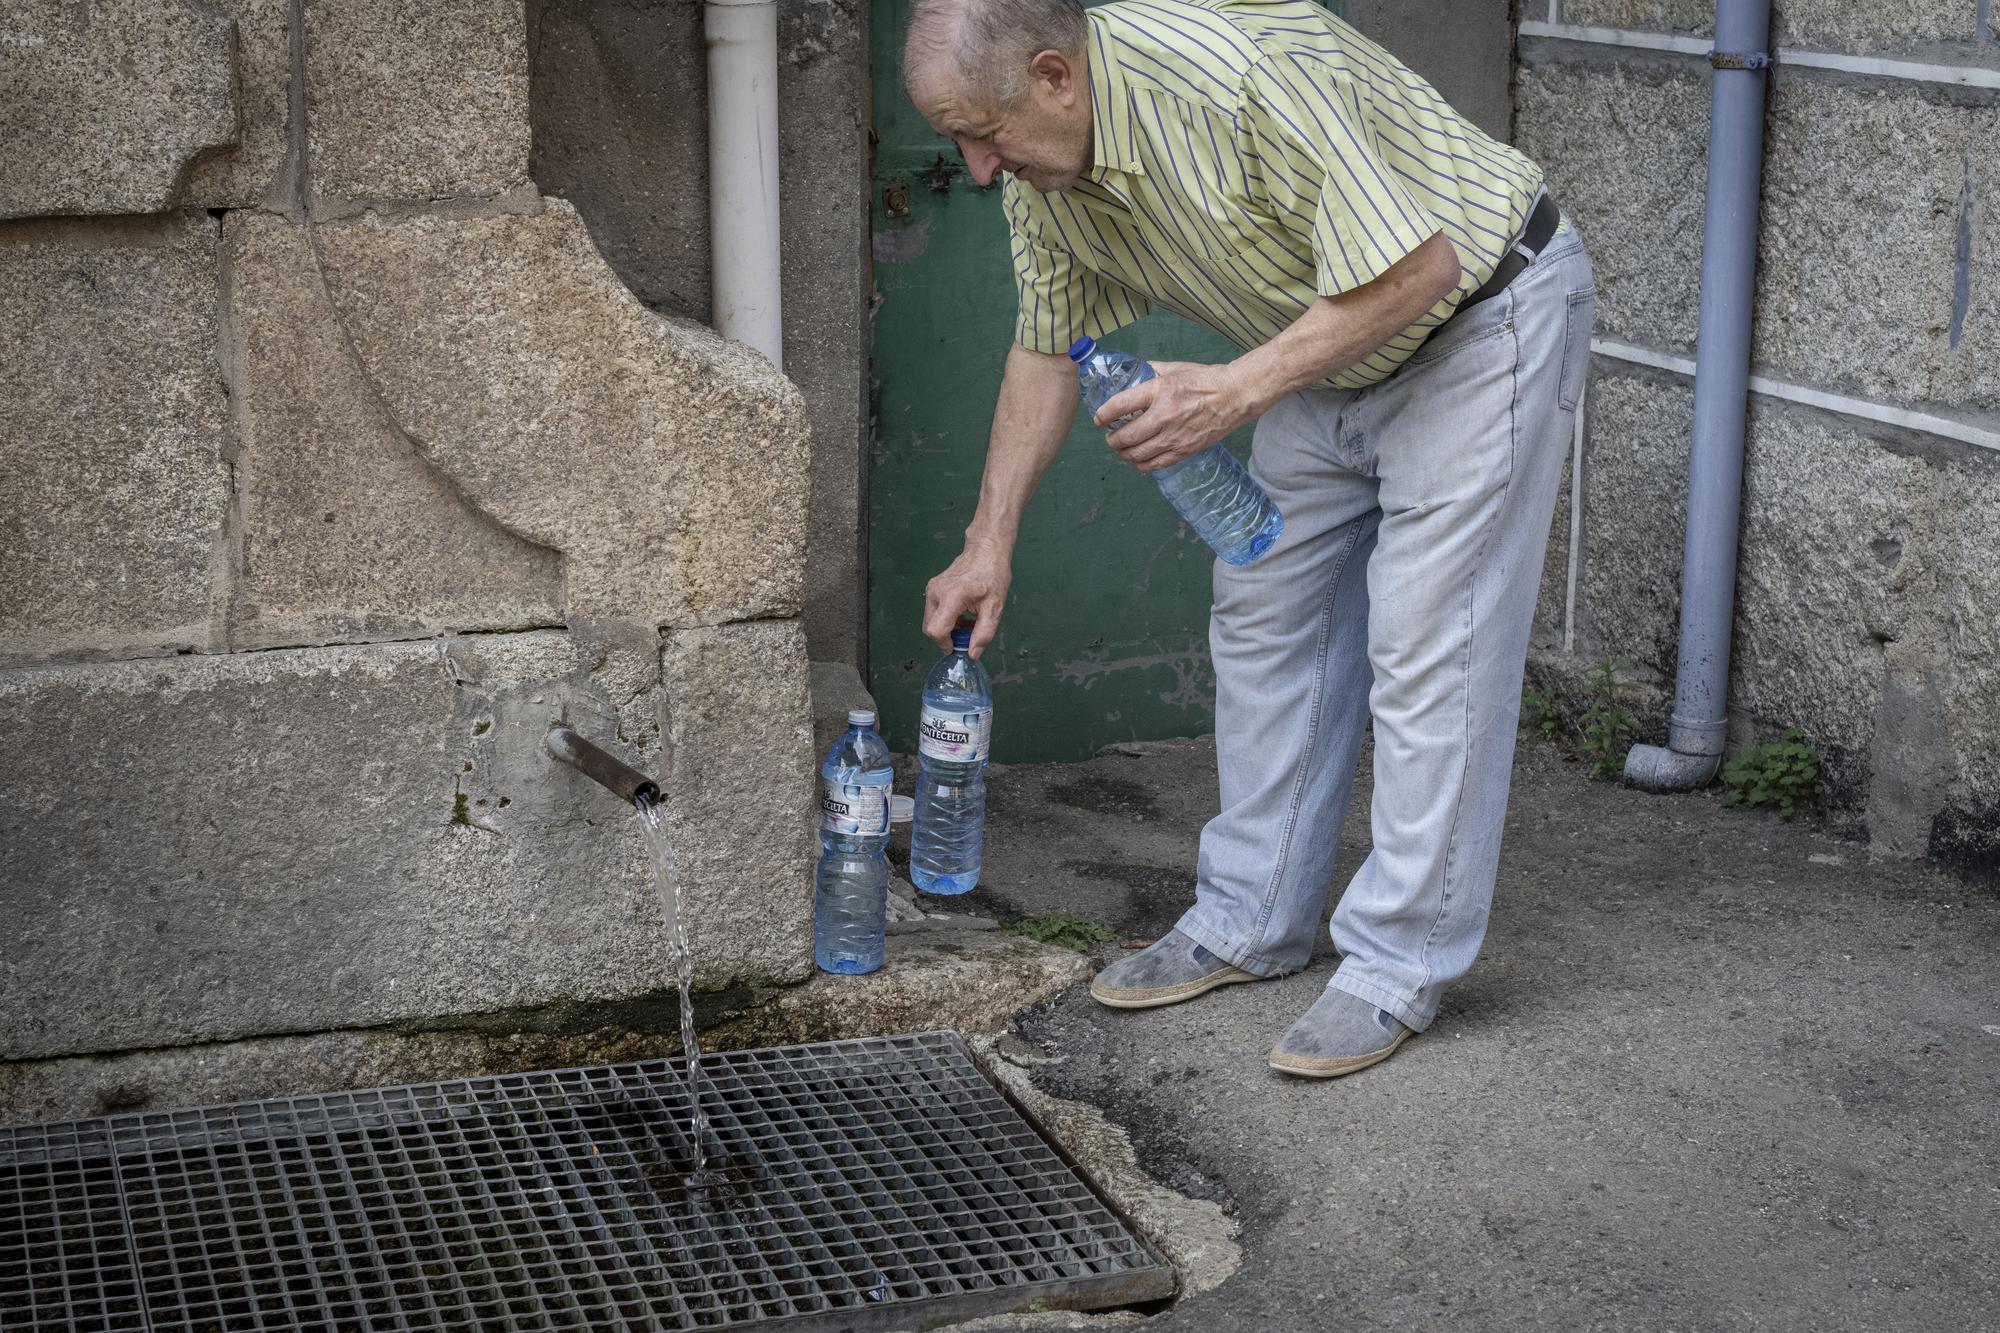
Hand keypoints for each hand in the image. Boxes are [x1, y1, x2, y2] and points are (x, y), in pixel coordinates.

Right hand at [923, 536, 1011, 657]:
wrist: (986, 550)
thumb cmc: (993, 576)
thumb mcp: (994, 608)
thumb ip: (983, 634)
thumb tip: (972, 654)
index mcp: (951, 597)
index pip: (936, 631)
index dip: (945, 644)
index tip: (959, 647)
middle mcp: (936, 593)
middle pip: (930, 628)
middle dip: (946, 638)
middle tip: (967, 635)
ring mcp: (931, 588)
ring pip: (931, 621)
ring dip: (946, 629)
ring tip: (967, 623)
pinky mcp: (932, 587)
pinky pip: (933, 611)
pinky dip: (945, 619)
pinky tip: (962, 615)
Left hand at [1095, 360, 1252, 473]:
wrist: (1234, 396)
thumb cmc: (1204, 380)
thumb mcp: (1174, 368)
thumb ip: (1150, 371)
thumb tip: (1130, 374)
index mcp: (1160, 391)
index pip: (1121, 406)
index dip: (1103, 415)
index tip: (1098, 419)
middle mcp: (1165, 416)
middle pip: (1126, 437)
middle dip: (1112, 440)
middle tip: (1109, 437)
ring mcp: (1175, 436)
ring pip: (1138, 455)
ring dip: (1123, 454)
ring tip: (1121, 450)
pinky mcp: (1185, 450)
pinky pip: (1155, 464)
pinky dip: (1141, 465)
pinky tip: (1137, 461)